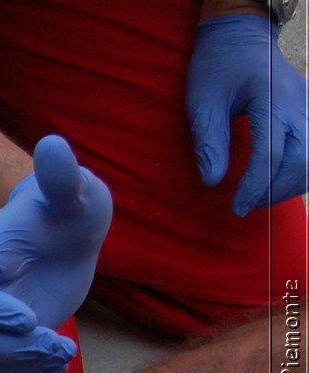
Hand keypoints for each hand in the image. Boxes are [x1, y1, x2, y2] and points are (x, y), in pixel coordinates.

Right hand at [0, 135, 112, 372]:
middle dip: (6, 347)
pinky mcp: (8, 340)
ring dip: (21, 366)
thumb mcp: (72, 191)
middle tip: (52, 342)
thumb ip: (61, 176)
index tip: (31, 319)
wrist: (65, 233)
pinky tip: (61, 363)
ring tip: (64, 352)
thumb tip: (54, 144)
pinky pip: (2, 372)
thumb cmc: (66, 208)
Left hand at [188, 13, 308, 215]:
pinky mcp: (308, 113)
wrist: (240, 37)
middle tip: (245, 204)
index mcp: (272, 99)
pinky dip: (297, 173)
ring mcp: (308, 108)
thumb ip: (208, 140)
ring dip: (288, 185)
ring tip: (256, 196)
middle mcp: (299, 104)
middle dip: (274, 189)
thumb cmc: (218, 66)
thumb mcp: (202, 101)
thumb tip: (213, 181)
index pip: (272, 153)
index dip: (255, 186)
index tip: (237, 206)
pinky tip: (272, 182)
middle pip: (302, 160)